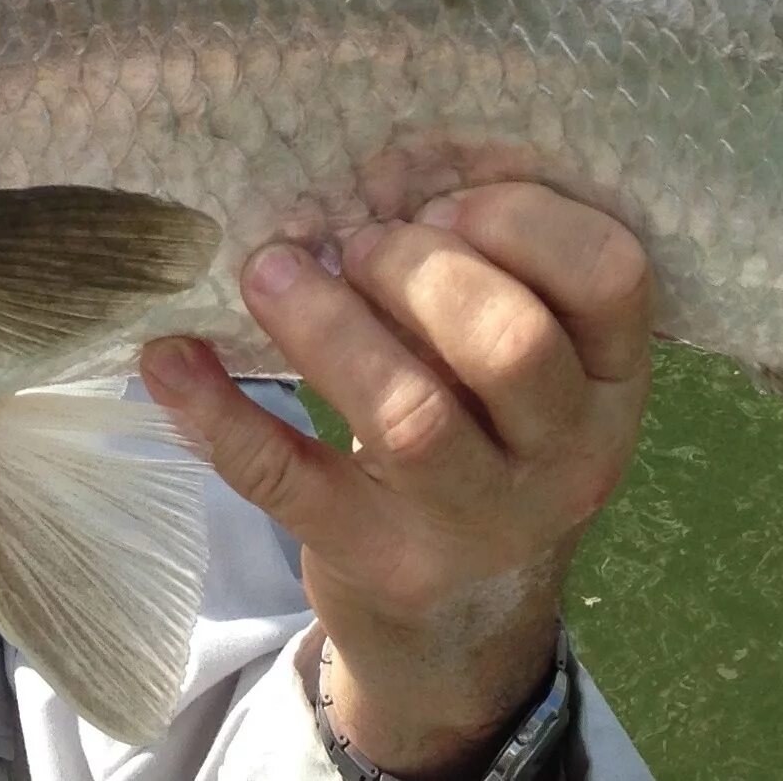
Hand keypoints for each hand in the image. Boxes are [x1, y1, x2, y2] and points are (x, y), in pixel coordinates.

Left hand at [140, 183, 654, 778]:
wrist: (459, 618)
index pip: (611, 274)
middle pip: (511, 342)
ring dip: (327, 326)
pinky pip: (291, 481)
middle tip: (353, 244)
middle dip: (418, 269)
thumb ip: (483, 272)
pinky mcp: (381, 562)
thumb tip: (382, 163)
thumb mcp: (521, 368)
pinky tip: (169, 359)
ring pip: (412, 418)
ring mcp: (478, 523)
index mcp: (612, 379)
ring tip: (270, 272)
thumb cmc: (483, 439)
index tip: (442, 200)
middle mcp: (568, 457)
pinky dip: (220, 413)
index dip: (520, 215)